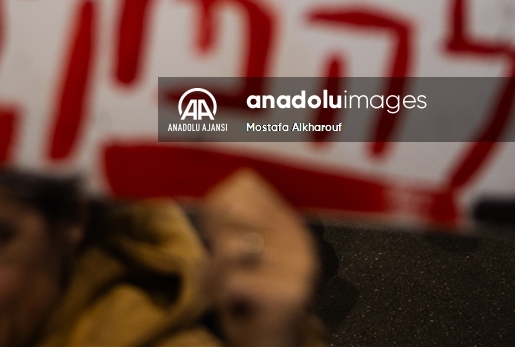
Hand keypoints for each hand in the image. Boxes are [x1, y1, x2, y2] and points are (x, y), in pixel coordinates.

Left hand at [200, 170, 317, 346]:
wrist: (273, 346)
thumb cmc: (250, 299)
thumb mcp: (244, 253)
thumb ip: (233, 223)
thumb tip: (215, 202)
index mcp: (289, 222)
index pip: (244, 184)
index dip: (218, 206)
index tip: (216, 234)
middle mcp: (300, 238)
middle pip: (232, 212)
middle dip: (214, 243)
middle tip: (224, 270)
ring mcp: (299, 266)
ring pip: (228, 244)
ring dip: (215, 272)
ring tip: (228, 288)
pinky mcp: (289, 293)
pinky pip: (231, 279)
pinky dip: (221, 295)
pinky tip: (236, 305)